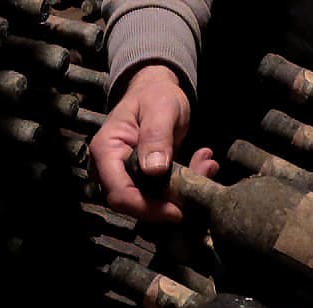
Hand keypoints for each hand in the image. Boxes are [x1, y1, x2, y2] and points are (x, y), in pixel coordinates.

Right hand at [89, 64, 218, 222]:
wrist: (158, 90)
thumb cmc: (155, 94)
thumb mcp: (160, 108)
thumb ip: (156, 136)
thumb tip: (154, 170)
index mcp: (106, 151)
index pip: (119, 194)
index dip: (147, 208)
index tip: (176, 211)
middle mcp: (111, 169)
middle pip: (134, 204)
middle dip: (170, 201)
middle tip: (200, 180)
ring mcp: (126, 176)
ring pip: (152, 202)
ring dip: (183, 191)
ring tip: (206, 165)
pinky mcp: (144, 180)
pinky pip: (163, 194)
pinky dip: (185, 184)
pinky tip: (202, 165)